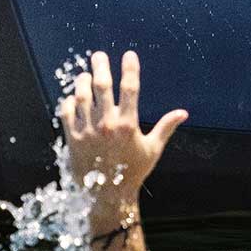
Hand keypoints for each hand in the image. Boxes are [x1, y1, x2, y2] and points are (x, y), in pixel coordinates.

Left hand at [56, 48, 185, 213]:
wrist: (109, 195)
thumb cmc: (133, 171)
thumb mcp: (152, 149)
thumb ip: (166, 127)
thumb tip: (183, 113)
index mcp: (128, 125)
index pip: (130, 88)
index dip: (130, 68)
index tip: (129, 55)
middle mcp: (107, 125)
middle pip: (102, 86)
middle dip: (101, 66)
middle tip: (98, 55)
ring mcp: (88, 131)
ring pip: (82, 96)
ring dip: (82, 81)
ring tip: (84, 75)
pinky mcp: (73, 139)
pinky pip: (67, 113)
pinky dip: (68, 102)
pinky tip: (72, 97)